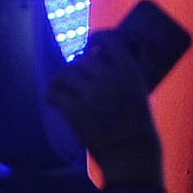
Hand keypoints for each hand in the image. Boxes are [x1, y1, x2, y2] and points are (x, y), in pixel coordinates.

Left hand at [44, 30, 163, 187]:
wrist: (132, 154)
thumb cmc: (140, 125)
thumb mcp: (140, 91)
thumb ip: (125, 75)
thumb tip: (108, 63)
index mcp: (128, 70)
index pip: (108, 38)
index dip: (97, 38)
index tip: (93, 44)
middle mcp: (108, 76)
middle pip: (83, 58)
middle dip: (79, 66)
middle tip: (78, 75)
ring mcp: (91, 94)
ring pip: (66, 73)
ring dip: (63, 78)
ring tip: (63, 85)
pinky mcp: (76, 111)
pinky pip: (55, 94)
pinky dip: (52, 95)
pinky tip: (54, 99)